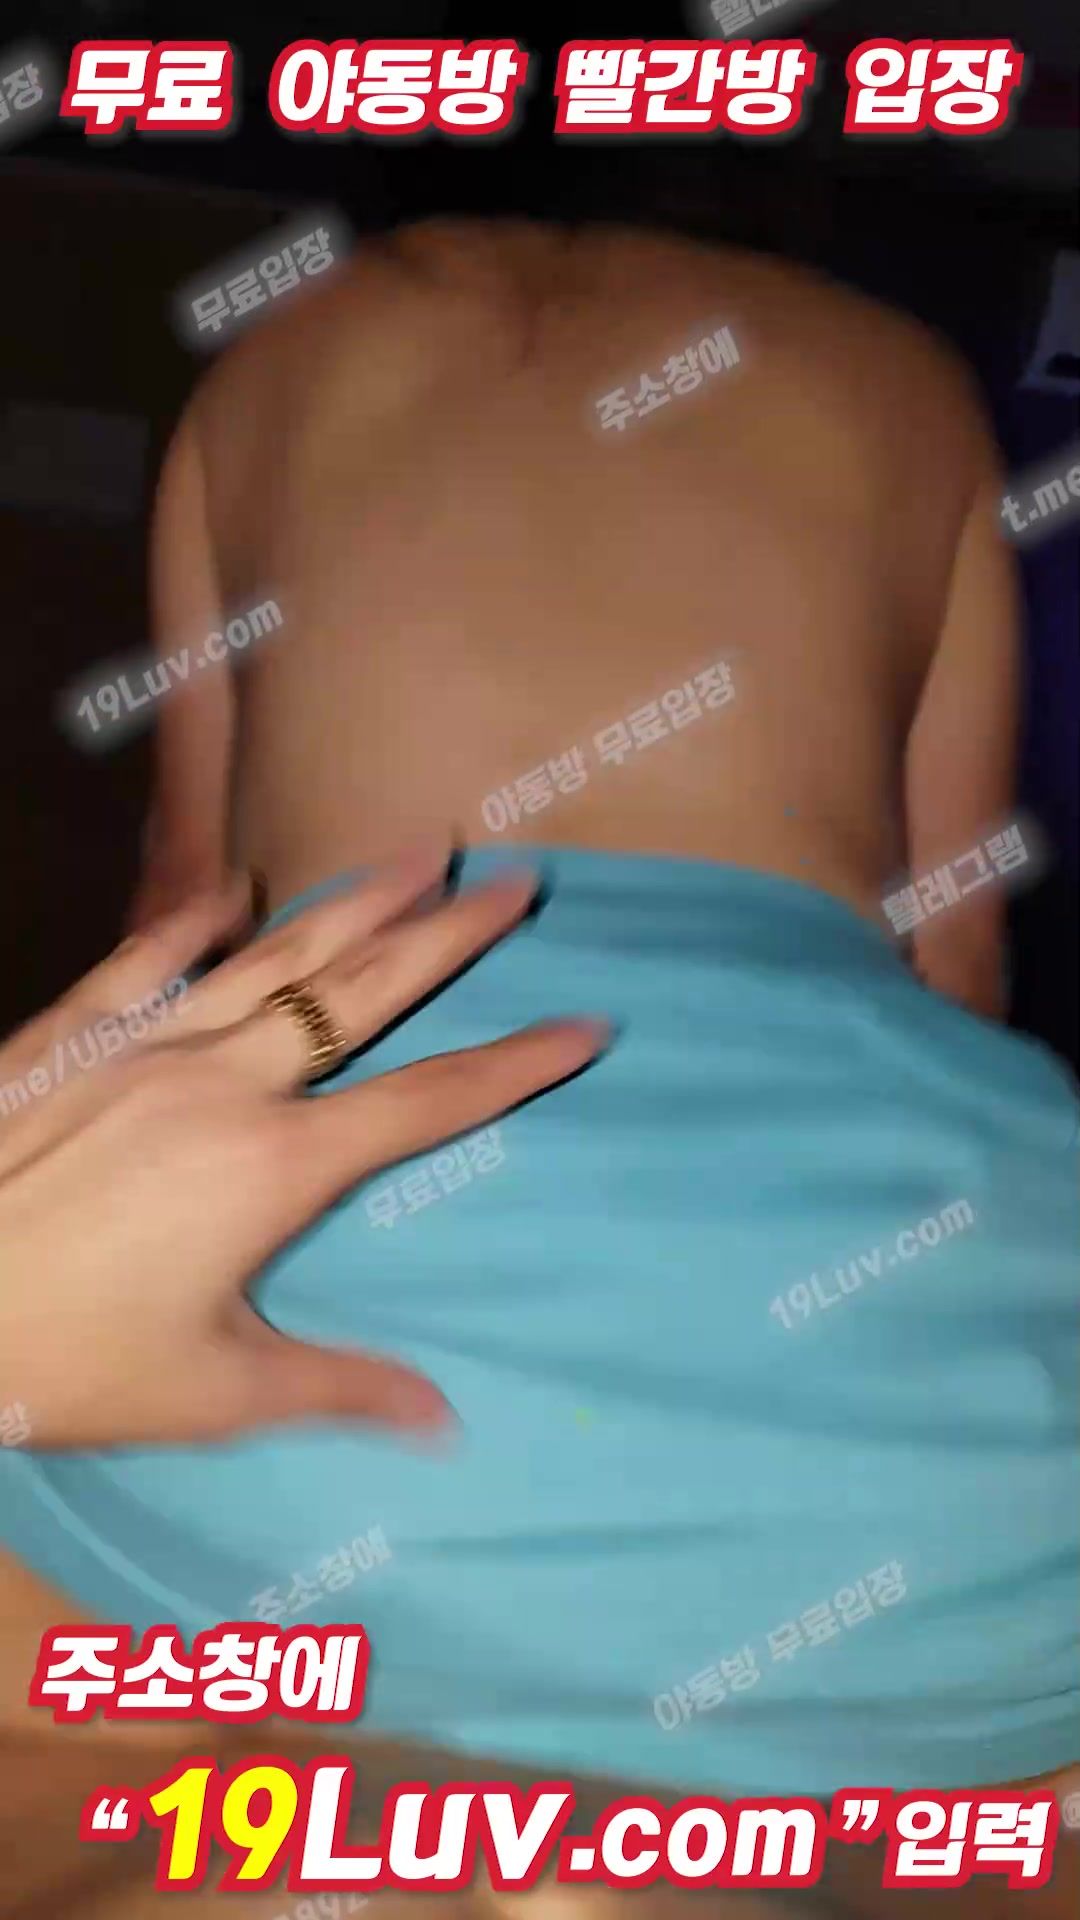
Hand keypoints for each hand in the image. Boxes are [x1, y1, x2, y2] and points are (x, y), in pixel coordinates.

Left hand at [0, 841, 605, 1450]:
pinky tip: (228, 886)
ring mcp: (142, 1046)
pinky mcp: (67, 1037)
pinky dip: (189, 920)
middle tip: (515, 882)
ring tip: (418, 852)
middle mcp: (224, 1083)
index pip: (425, 1104)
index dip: (514, 1067)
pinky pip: (141, 960)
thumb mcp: (212, 1392)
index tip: (584, 1025)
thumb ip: (338, 1388)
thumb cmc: (66, 1360)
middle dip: (447, 936)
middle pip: (360, 994)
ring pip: (270, 957)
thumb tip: (447, 1421)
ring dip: (352, 902)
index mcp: (274, 1166)